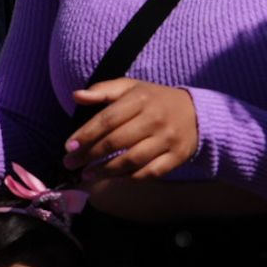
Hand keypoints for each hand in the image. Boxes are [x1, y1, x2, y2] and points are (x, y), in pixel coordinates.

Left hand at [64, 79, 197, 181]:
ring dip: (106, 171)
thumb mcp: (131, 87)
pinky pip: (150, 173)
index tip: (69, 147)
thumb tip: (76, 96)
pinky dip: (130, 178)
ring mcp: (167, 139)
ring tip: (87, 175)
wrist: (197, 113)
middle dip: (90, 155)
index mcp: (140, 99)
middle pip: (117, 141)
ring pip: (132, 160)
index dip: (86, 134)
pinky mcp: (177, 157)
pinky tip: (114, 179)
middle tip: (71, 164)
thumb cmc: (154, 100)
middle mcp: (154, 119)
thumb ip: (103, 90)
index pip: (107, 118)